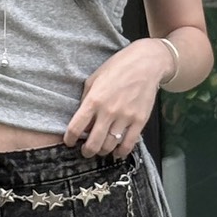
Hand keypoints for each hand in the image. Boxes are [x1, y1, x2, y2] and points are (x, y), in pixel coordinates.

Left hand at [63, 39, 167, 159]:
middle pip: (93, 143)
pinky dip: (121, 152)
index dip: (70, 139)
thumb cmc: (118, 68)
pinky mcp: (139, 121)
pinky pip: (128, 144)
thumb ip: (86, 100)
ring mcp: (125, 117)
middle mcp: (108, 111)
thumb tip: (82, 120)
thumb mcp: (94, 79)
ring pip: (110, 146)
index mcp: (94, 100)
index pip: (76, 128)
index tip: (70, 142)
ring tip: (101, 149)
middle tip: (86, 151)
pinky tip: (117, 152)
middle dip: (87, 151)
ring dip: (103, 151)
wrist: (146, 63)